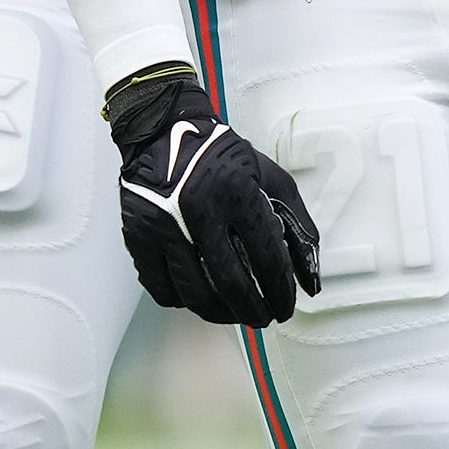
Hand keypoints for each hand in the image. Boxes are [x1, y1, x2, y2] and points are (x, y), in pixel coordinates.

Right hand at [106, 63, 319, 327]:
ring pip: (195, 294)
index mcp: (237, 193)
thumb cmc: (219, 155)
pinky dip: (183, 301)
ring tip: (233, 313)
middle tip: (262, 318)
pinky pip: (161, 288)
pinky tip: (199, 297)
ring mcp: (164, 226)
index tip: (285, 307)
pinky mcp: (138, 235)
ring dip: (220, 314)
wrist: (161, 130)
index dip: (280, 293)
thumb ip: (298, 226)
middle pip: (231, 285)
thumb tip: (311, 280)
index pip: (267, 260)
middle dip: (253, 312)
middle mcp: (199, 211)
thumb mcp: (270, 177)